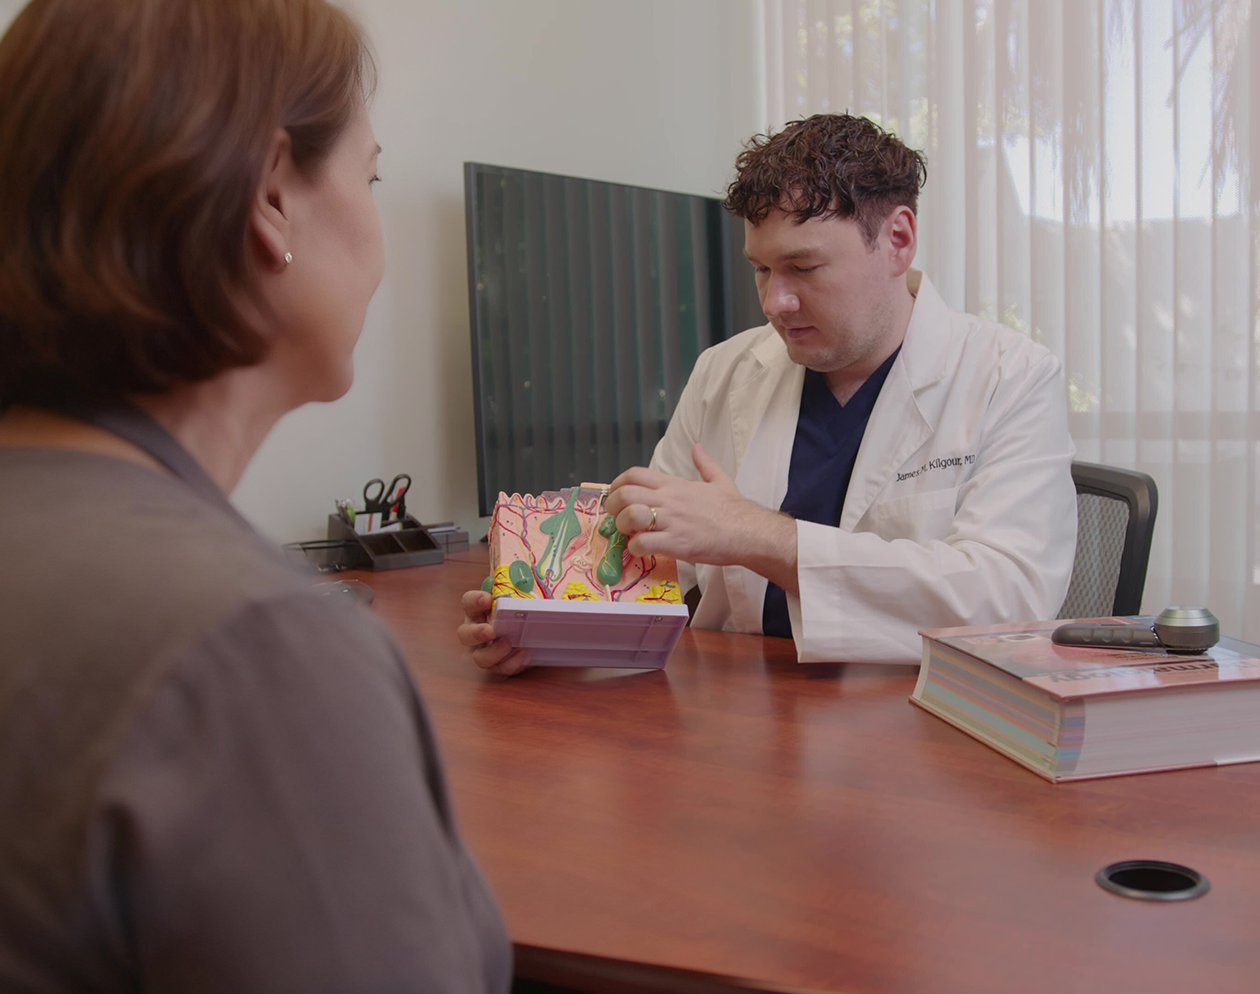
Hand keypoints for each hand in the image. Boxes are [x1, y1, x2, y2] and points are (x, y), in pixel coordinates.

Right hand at [456, 589, 528, 675]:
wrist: (533, 637)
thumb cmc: (519, 614)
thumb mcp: (517, 600)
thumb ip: (516, 589)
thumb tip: (525, 573)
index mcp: (478, 612)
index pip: (467, 603)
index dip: (474, 601)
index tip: (487, 598)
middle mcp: (476, 632)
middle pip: (464, 635)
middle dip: (476, 633)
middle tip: (491, 630)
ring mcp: (484, 652)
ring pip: (477, 658)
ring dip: (492, 653)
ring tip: (508, 643)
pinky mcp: (498, 667)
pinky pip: (499, 670)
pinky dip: (510, 664)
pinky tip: (522, 654)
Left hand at [604, 444, 798, 592]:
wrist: (749, 532)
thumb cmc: (734, 509)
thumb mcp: (719, 480)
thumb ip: (704, 463)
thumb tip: (698, 447)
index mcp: (675, 484)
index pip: (634, 474)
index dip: (617, 484)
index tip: (615, 497)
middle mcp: (670, 499)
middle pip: (626, 494)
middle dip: (613, 507)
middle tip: (616, 519)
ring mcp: (672, 521)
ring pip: (631, 516)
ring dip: (622, 527)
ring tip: (628, 535)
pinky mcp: (677, 543)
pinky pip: (644, 544)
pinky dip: (635, 549)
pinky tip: (641, 550)